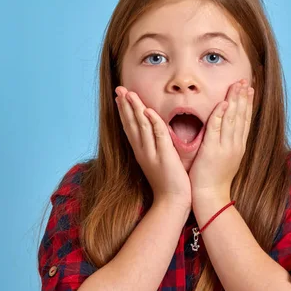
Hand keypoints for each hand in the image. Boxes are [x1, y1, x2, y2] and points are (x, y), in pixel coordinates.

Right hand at [115, 86, 191, 210]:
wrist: (172, 202)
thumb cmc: (168, 183)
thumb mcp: (158, 162)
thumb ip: (155, 148)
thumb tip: (153, 136)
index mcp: (141, 152)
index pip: (130, 128)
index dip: (124, 111)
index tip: (119, 97)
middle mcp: (143, 151)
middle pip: (131, 124)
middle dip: (125, 105)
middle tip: (118, 89)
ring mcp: (152, 153)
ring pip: (142, 126)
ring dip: (135, 109)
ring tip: (129, 93)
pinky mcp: (164, 156)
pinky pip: (158, 136)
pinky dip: (153, 122)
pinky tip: (148, 111)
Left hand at [189, 79, 253, 202]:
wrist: (211, 197)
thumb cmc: (215, 180)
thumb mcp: (227, 160)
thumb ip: (227, 144)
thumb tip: (228, 133)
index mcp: (239, 146)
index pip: (245, 120)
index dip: (248, 103)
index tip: (249, 88)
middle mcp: (235, 145)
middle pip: (242, 116)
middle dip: (244, 97)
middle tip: (245, 81)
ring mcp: (225, 147)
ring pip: (232, 119)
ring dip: (235, 100)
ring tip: (237, 85)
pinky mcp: (213, 150)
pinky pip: (217, 129)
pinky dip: (220, 115)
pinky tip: (224, 103)